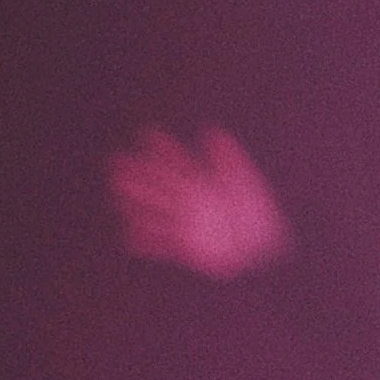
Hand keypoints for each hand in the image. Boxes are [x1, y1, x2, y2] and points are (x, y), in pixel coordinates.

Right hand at [107, 127, 292, 277]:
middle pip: (159, 185)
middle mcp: (189, 202)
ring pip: (154, 211)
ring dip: (135, 202)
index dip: (163, 148)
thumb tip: (211, 132)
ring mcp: (186, 224)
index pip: (177, 162)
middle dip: (139, 174)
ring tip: (116, 191)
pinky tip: (130, 235)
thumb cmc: (258, 213)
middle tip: (117, 162)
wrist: (263, 247)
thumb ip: (228, 158)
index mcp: (203, 183)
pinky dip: (146, 240)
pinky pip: (161, 244)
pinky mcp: (187, 248)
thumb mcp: (244, 182)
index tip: (147, 134)